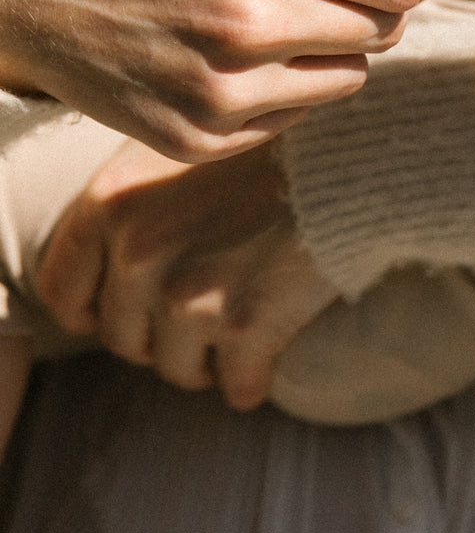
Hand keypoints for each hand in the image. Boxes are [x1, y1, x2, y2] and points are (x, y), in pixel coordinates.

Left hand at [36, 138, 337, 408]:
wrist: (353, 153)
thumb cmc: (272, 146)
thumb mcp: (181, 151)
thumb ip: (134, 203)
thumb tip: (118, 261)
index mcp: (112, 203)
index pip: (64, 290)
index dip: (95, 310)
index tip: (132, 312)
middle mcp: (138, 251)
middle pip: (124, 338)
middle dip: (163, 336)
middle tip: (209, 311)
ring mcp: (188, 293)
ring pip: (178, 369)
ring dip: (210, 360)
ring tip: (245, 323)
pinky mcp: (244, 326)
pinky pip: (237, 386)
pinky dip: (255, 377)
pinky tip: (274, 349)